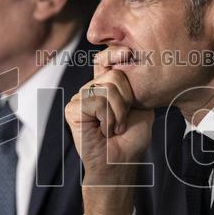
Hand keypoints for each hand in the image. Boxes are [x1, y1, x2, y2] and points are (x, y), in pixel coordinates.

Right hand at [66, 48, 153, 214]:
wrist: (119, 162)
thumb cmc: (130, 139)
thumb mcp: (140, 107)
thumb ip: (135, 86)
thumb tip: (133, 63)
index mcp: (106, 86)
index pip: (106, 59)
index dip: (115, 51)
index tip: (129, 52)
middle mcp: (91, 89)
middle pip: (114, 73)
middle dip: (126, 99)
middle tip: (122, 120)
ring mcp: (80, 98)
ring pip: (106, 87)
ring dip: (118, 113)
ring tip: (114, 128)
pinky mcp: (73, 109)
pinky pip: (95, 101)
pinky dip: (106, 119)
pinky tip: (103, 131)